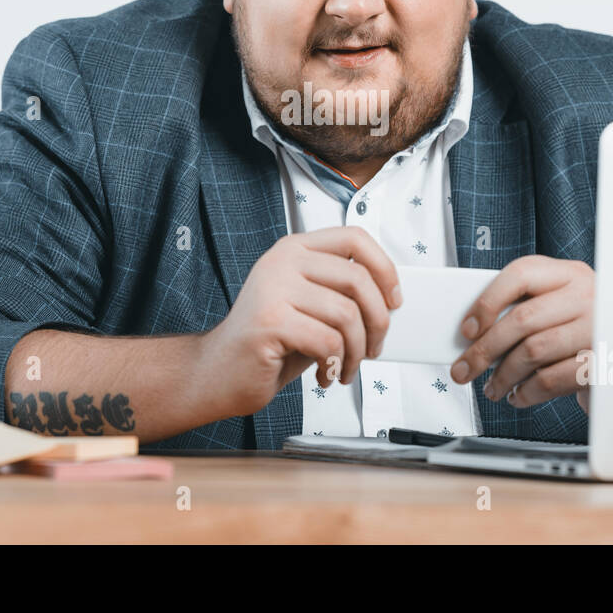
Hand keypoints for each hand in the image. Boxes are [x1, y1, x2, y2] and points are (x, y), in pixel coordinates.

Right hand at [197, 227, 400, 418]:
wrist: (219, 372)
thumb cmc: (270, 343)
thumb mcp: (310, 306)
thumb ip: (341, 292)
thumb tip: (389, 298)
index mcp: (295, 249)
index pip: (355, 238)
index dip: (384, 268)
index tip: (393, 300)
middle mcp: (283, 262)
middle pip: (358, 280)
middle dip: (377, 323)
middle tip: (372, 349)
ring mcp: (273, 289)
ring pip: (347, 315)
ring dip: (356, 352)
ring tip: (344, 368)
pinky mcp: (269, 321)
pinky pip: (328, 342)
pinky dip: (334, 365)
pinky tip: (324, 375)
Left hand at [448, 256, 593, 412]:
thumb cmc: (580, 327)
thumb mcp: (557, 304)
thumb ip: (524, 307)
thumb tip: (474, 333)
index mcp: (570, 274)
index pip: (521, 274)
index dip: (487, 302)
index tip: (467, 329)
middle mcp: (587, 297)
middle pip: (522, 319)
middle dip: (484, 349)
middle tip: (464, 369)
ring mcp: (597, 330)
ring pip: (534, 351)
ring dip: (503, 375)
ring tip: (492, 387)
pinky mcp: (602, 364)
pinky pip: (552, 379)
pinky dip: (527, 392)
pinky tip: (518, 395)